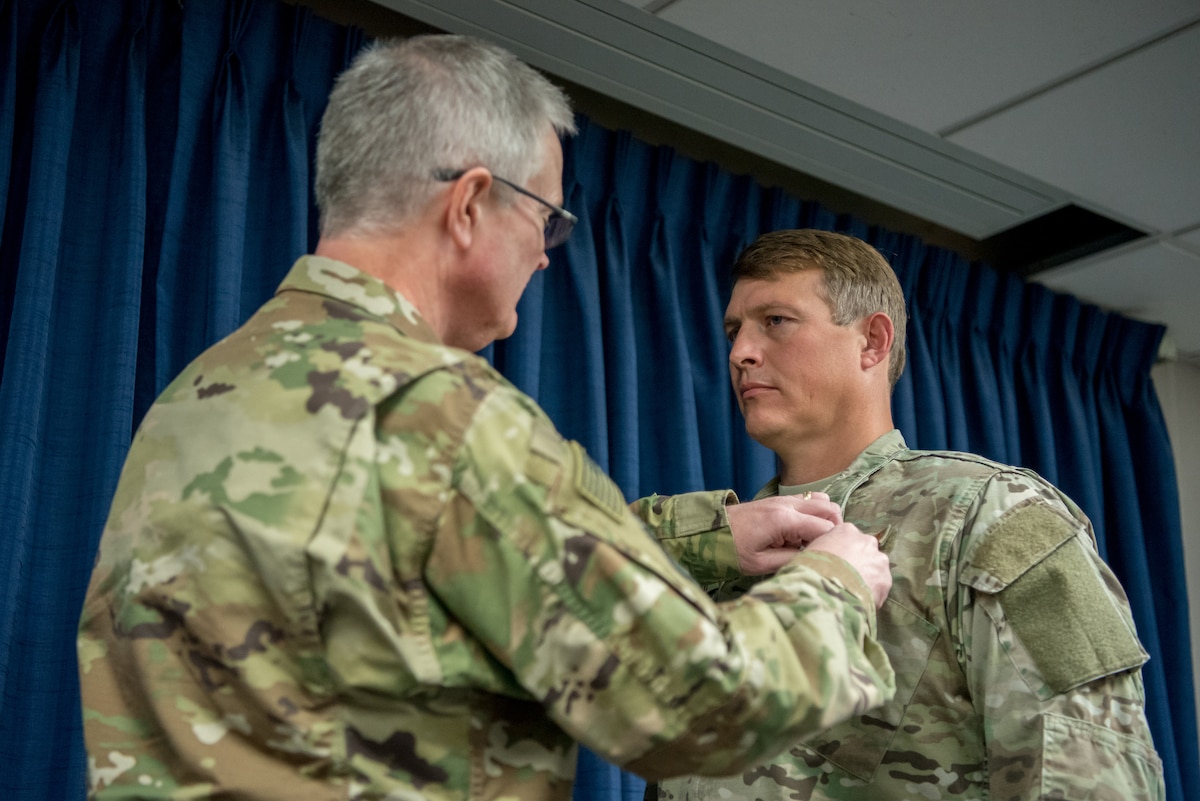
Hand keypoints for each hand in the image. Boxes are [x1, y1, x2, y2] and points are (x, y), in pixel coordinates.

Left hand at [727, 493, 843, 574]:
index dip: (831, 544)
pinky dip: (815, 513)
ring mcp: (784, 499)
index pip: (825, 528)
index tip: (825, 558)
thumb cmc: (731, 549)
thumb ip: (790, 561)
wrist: (708, 531)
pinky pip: (809, 500)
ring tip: (811, 541)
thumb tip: (813, 558)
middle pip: (830, 509)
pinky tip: (802, 532)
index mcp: (783, 520)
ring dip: (825, 520)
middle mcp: (787, 504)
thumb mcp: (760, 564)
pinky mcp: (780, 500)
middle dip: (834, 530)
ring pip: (822, 501)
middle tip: (822, 549)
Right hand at [805, 523, 891, 607]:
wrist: (824, 590)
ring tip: (852, 592)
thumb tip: (823, 557)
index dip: (841, 552)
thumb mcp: (809, 552)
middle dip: (858, 563)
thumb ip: (822, 550)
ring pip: (875, 569)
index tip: (835, 563)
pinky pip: (880, 587)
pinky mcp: (886, 580)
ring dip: (866, 577)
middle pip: (865, 551)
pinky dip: (872, 593)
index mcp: (846, 531)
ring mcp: (879, 560)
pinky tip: (859, 601)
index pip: (847, 537)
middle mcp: (866, 541)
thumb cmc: (811, 569)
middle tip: (845, 578)